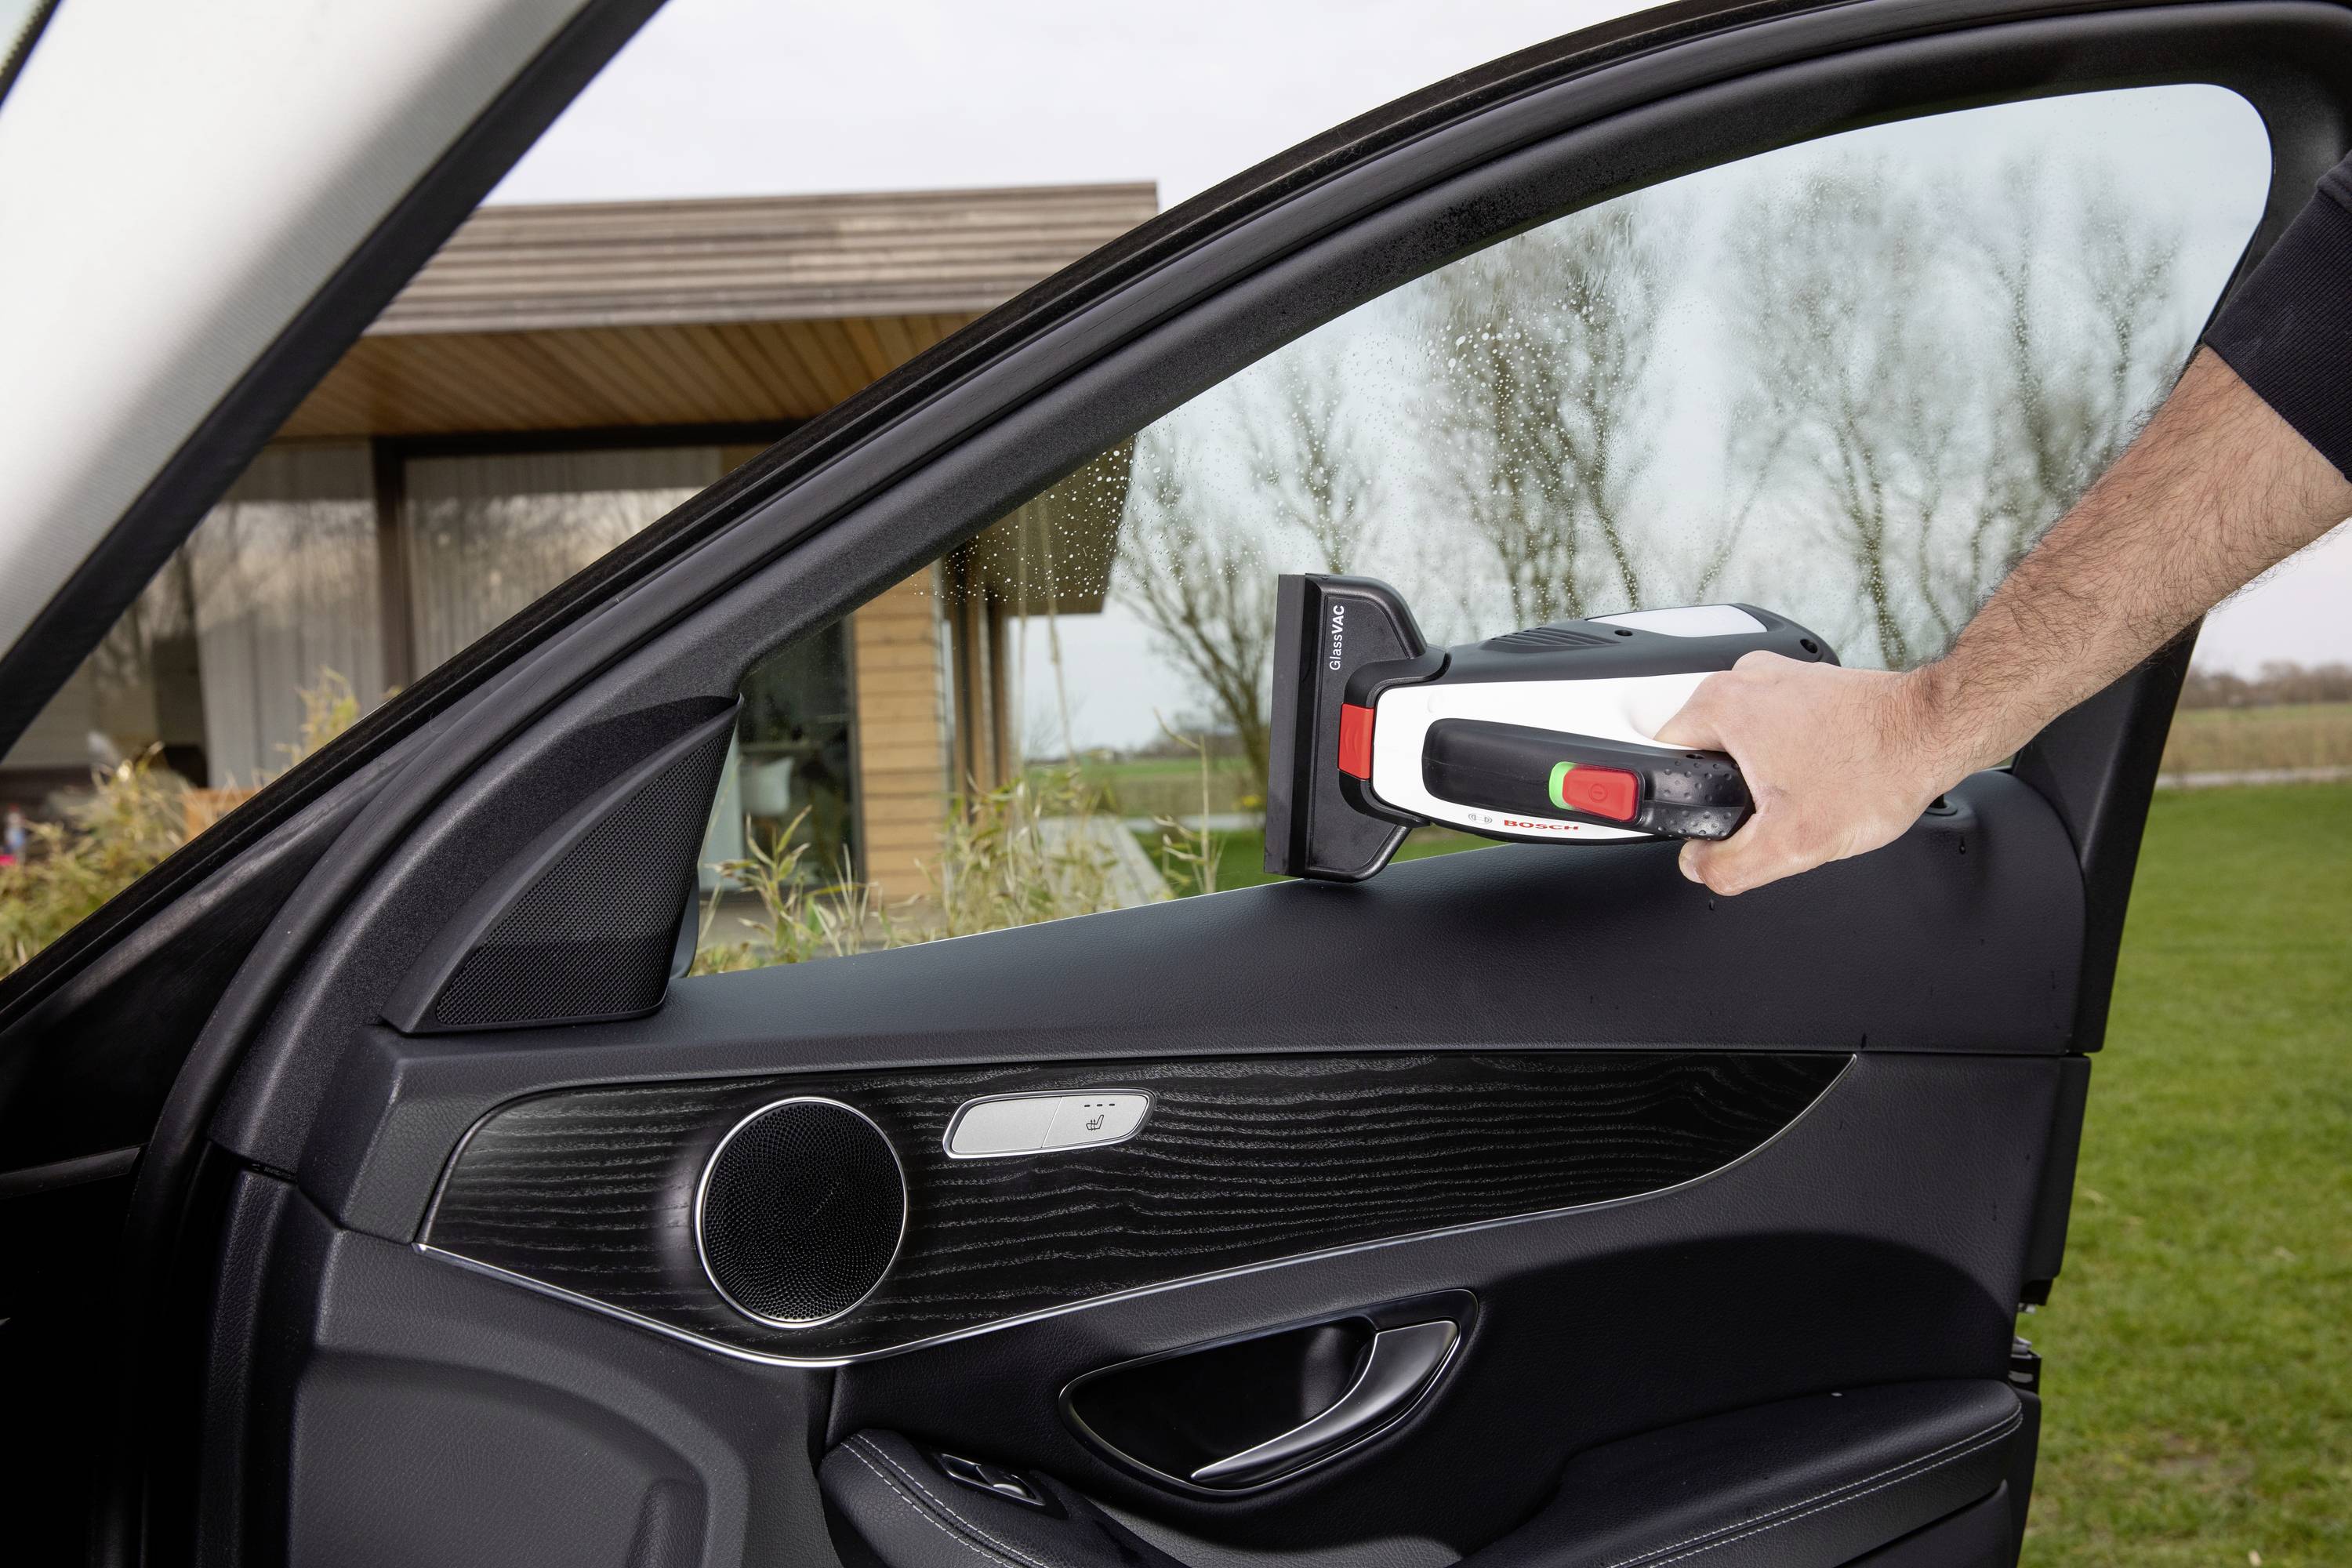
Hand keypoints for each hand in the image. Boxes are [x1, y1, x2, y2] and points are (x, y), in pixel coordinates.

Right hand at [1653, 653, 1972, 895]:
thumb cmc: (1876, 767)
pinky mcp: (1808, 682)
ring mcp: (1778, 675)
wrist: (1937, 732)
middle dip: (1730, 789)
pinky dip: (1791, 752)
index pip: (1661, 758)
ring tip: (1805, 790)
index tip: (1717, 817)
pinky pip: (1775, 725)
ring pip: (1741, 739)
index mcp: (1719, 705)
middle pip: (1702, 751)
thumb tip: (1699, 865)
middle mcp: (1743, 678)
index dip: (1685, 801)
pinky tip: (1823, 772)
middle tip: (1774, 810)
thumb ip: (1727, 866)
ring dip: (1762, 770)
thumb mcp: (1790, 843)